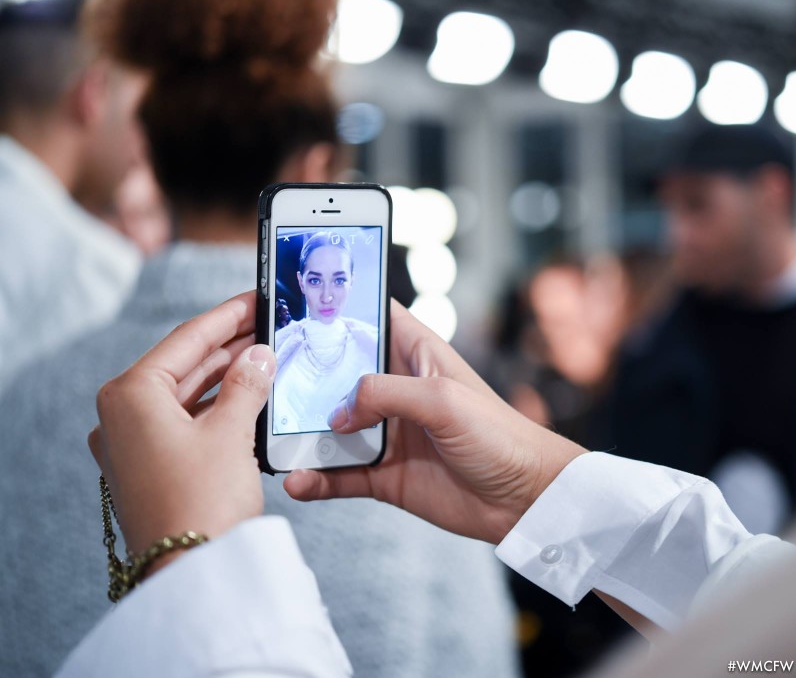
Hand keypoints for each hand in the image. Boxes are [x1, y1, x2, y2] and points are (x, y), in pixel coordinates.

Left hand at [89, 291, 275, 559]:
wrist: (191, 570)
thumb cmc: (203, 501)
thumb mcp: (232, 433)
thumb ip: (247, 385)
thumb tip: (260, 355)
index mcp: (131, 395)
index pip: (186, 340)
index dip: (227, 317)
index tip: (255, 299)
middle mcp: (121, 415)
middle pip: (183, 365)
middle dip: (229, 347)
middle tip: (269, 326)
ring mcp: (131, 444)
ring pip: (185, 395)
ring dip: (226, 378)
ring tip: (267, 358)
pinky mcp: (147, 467)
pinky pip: (184, 422)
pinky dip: (217, 408)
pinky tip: (249, 398)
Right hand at [284, 301, 586, 543]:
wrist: (524, 498)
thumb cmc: (499, 435)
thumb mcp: (443, 398)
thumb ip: (386, 393)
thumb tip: (339, 411)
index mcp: (414, 354)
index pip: (368, 317)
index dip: (334, 308)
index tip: (290, 305)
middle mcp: (396, 390)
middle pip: (335, 374)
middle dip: (301, 375)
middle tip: (262, 379)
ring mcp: (387, 433)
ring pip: (330, 427)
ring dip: (301, 432)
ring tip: (268, 436)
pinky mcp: (384, 474)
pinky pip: (339, 474)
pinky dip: (316, 478)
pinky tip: (298, 481)